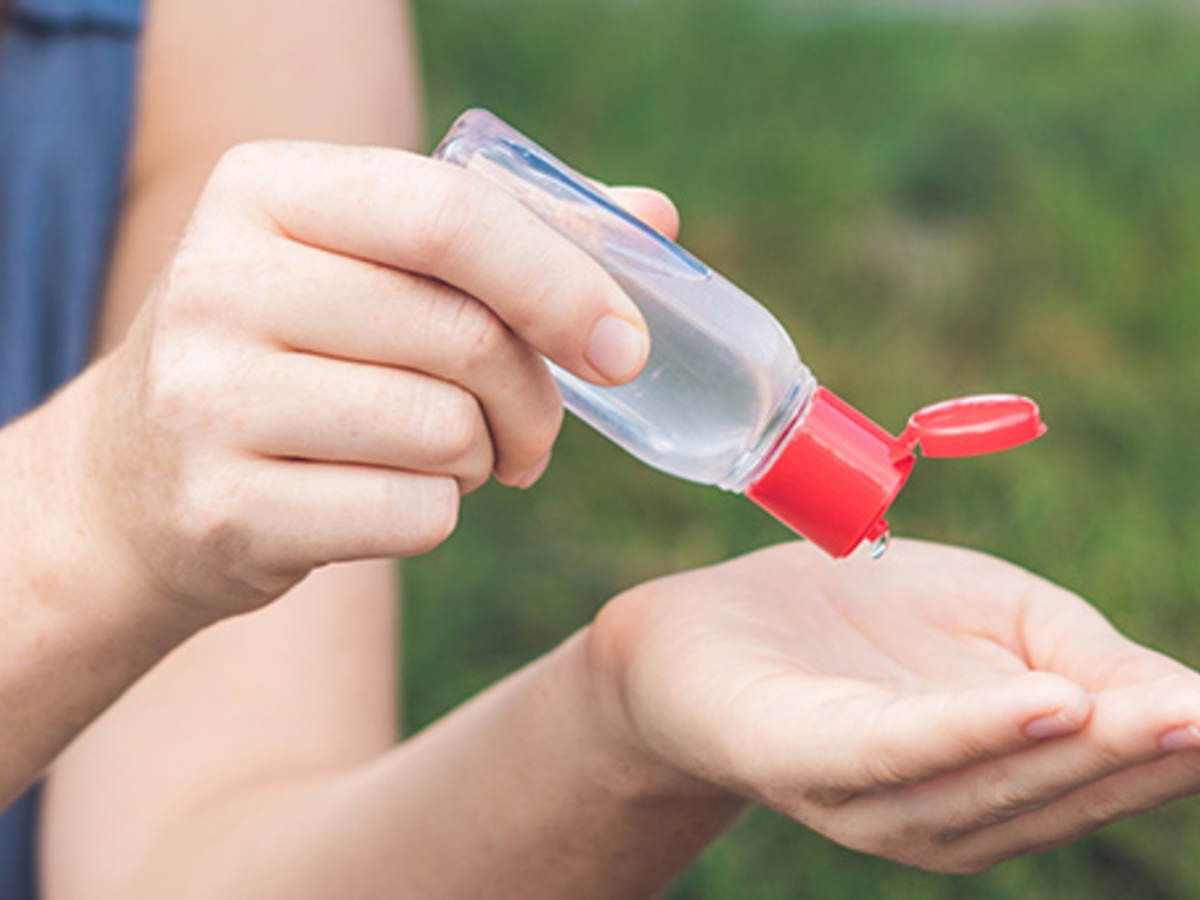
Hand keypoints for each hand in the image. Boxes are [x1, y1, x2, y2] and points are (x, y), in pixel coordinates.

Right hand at [58, 142, 677, 616]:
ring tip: (450, 457)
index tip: (627, 345)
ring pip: (445, 431)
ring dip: (484, 457)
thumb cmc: (295, 357)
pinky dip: (439, 515)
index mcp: (267, 190)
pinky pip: (412, 515)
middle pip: (464, 335)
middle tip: (536, 431)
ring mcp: (206, 400)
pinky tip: (394, 499)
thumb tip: (654, 218)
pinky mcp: (220, 508)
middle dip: (536, 397)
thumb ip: (509, 235)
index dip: (564, 281)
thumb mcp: (371, 269)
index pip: (451, 214)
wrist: (133, 482)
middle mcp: (219, 281)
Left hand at [585, 539, 1199, 872]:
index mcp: (1001, 776)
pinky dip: (973, 731)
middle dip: (1150, 756)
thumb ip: (1086, 654)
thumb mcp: (996, 614)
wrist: (710, 625)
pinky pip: (895, 751)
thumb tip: (1199, 699)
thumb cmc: (861, 618)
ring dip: (1083, 751)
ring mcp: (873, 798)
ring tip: (1162, 711)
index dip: (1180, 748)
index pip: (1106, 771)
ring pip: (991, 782)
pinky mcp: (805, 759)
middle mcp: (946, 810)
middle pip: (1060, 787)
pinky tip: (1045, 703)